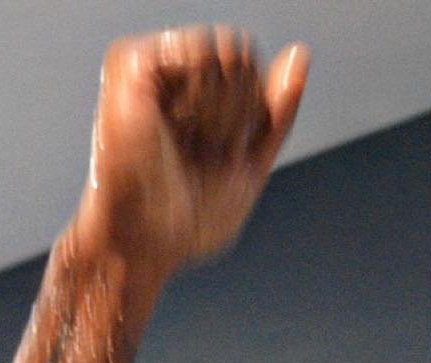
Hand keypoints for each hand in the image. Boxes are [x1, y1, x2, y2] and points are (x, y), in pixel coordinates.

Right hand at [73, 27, 308, 281]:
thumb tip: (300, 54)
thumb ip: (277, 113)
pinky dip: (200, 95)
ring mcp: (149, 68)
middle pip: (242, 55)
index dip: (250, 115)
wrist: (142, 245)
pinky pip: (199, 50)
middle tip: (200, 154)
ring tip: (187, 144)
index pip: (250, 68)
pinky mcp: (131, 63)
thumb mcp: (250, 167)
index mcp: (194, 99)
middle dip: (237, 115)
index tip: (220, 157)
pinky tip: (175, 126)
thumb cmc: (186, 224)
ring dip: (220, 113)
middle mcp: (170, 78)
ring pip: (227, 51)